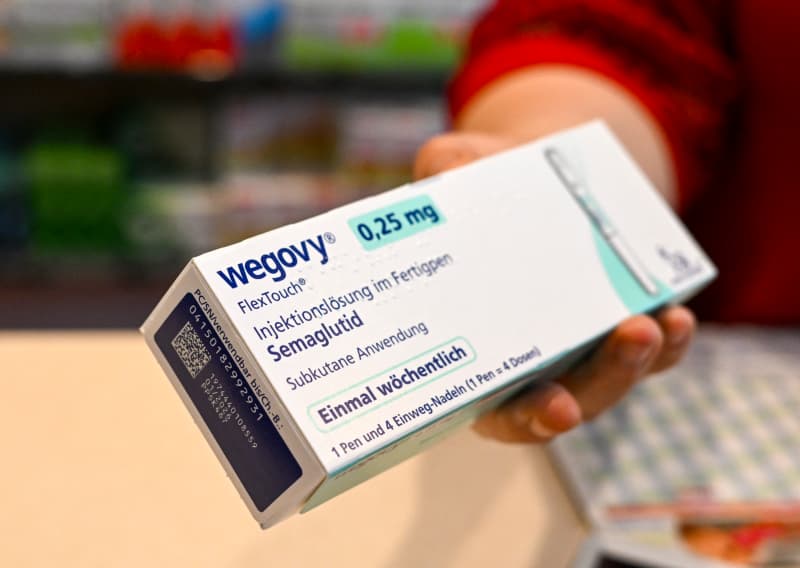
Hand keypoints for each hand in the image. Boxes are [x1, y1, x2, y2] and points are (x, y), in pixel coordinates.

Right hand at [414, 131, 696, 442]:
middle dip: (603, 379)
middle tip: (631, 336)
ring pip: (610, 379)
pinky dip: (666, 341)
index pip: (497, 407)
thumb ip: (443, 170)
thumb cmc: (479, 183)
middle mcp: (525, 363)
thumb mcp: (454, 167)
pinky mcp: (615, 330)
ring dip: (636, 361)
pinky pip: (647, 351)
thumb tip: (447, 173)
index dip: (525, 417)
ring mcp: (574, 351)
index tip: (556, 408)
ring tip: (658, 322)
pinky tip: (675, 312)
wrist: (527, 176)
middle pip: (567, 399)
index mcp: (472, 352)